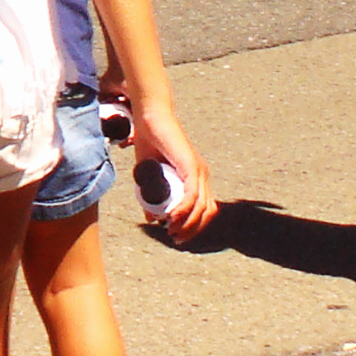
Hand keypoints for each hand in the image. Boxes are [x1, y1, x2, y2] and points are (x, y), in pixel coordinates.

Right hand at [135, 101, 216, 242]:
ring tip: (172, 231)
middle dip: (193, 230)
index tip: (179, 236)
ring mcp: (199, 170)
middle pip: (206, 212)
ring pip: (200, 207)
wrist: (149, 117)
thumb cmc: (148, 140)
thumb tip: (151, 218)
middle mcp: (202, 174)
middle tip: (176, 239)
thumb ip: (150, 193)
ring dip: (188, 224)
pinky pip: (192, 195)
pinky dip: (183, 210)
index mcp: (196, 176)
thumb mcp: (148, 172)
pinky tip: (172, 218)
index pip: (205, 209)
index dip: (195, 226)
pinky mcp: (191, 166)